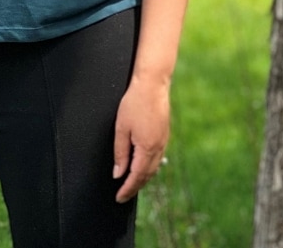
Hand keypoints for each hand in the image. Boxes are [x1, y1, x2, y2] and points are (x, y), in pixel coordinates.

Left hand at [112, 76, 170, 201]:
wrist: (153, 84)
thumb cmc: (135, 103)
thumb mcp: (121, 129)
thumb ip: (120, 154)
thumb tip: (118, 173)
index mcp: (147, 148)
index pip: (136, 176)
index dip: (127, 189)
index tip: (119, 198)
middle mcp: (158, 147)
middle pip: (147, 175)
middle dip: (135, 187)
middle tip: (123, 195)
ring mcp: (164, 140)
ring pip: (154, 167)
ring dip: (143, 178)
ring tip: (131, 184)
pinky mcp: (165, 134)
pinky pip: (158, 157)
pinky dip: (149, 167)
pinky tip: (143, 166)